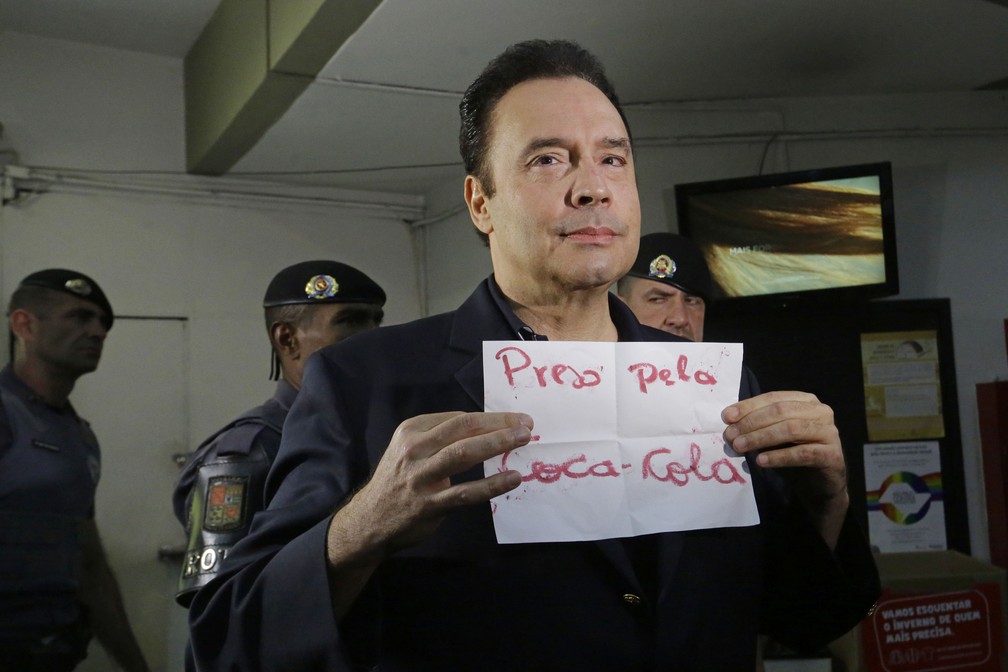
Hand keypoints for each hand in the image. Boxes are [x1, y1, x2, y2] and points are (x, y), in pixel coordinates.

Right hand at [334, 411, 531, 559]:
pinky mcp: (429, 504)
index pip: (458, 419)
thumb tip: (487, 428)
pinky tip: (513, 478)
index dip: (490, 417)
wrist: (369, 520)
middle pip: (463, 429)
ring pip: (463, 454)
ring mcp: (421, 477)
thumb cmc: (399, 480)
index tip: (514, 419)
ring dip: (497, 444)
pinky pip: (465, 492)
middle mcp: (414, 450)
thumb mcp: (409, 449)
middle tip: (527, 423)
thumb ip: (440, 438)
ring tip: (523, 439)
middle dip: (498, 423)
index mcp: (411, 430)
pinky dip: (492, 484)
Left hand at [721, 391, 847, 545]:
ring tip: (740, 447)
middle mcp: (820, 412)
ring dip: (761, 438)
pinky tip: (761, 461)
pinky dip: (778, 456)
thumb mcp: (773, 437)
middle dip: (751, 423)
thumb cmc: (793, 454)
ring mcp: (829, 432)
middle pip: (780, 411)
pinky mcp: (832, 454)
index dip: (748, 406)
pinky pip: (802, 453)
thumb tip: (729, 424)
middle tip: (731, 436)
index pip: (773, 398)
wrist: (819, 484)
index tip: (727, 417)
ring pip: (790, 429)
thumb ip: (756, 426)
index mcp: (805, 401)